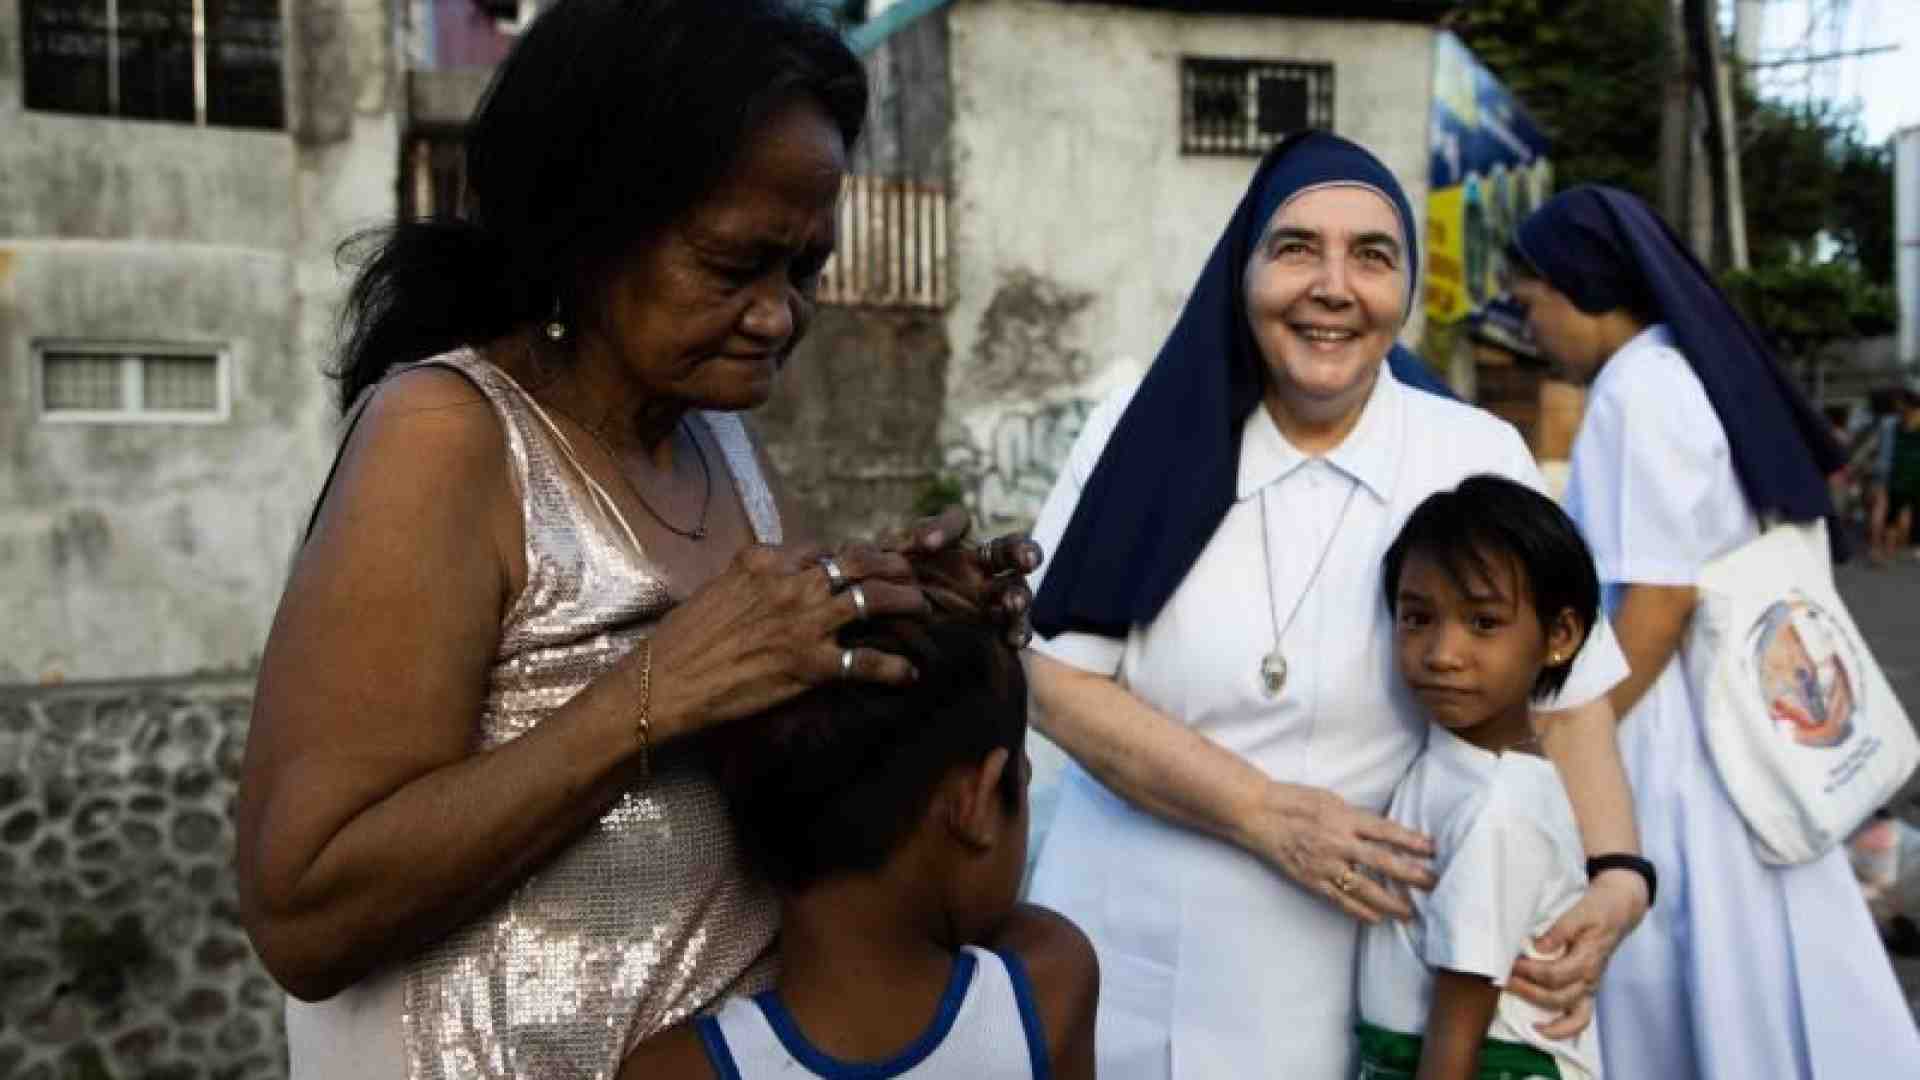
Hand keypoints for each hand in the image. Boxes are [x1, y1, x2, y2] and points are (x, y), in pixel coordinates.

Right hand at [646, 542, 929, 736]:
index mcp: (764, 561)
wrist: (665, 683)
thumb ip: (754, 574)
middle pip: (858, 562)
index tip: (870, 563)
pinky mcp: (809, 665)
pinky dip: (894, 668)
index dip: (852, 555)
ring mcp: (802, 623)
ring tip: (923, 609)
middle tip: (911, 573)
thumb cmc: (684, 640)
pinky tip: (910, 674)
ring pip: (872, 599)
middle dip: (892, 565)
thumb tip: (777, 568)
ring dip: (906, 602)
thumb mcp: (718, 588)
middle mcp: (788, 584)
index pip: (823, 549)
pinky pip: (866, 661)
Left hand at [879, 505, 1042, 647]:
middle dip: (1020, 551)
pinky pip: (1015, 627)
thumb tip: (909, 545)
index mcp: (948, 547)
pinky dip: (1017, 630)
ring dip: (1018, 594)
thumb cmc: (881, 606)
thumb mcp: (879, 579)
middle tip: (1027, 559)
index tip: (925, 546)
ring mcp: (990, 599)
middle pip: (1005, 550)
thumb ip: (890, 557)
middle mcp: (975, 568)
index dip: (944, 528)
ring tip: (1013, 604)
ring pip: (1015, 588)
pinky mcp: (997, 630)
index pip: (955, 523)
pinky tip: (1014, 640)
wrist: (889, 652)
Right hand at [1250, 783, 1435, 923]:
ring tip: (1410, 912)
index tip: (1433, 849)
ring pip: (1365, 887)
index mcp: (1345, 818)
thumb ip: (1356, 817)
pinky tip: (1377, 919)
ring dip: (1391, 902)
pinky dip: (1361, 910)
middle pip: (1383, 861)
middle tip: (1434, 884)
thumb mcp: (1331, 800)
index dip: (1412, 841)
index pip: (1387, 831)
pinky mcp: (1312, 880)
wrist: (1258, 814)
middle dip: (1412, 874)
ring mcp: (1325, 864)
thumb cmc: (1294, 801)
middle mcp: (1338, 842)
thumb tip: (1382, 831)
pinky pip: (1341, 899)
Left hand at [1509, 869, 1648, 1037]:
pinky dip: (1561, 1030)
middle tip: (1504, 978)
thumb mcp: (1579, 912)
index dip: (1529, 971)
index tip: (1510, 963)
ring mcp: (1590, 988)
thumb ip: (1560, 930)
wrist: (1618, 913)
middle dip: (1527, 990)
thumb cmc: (1598, 911)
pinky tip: (1540, 1030)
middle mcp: (1590, 979)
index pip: (1555, 974)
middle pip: (1557, 996)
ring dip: (1539, 1008)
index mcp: (1589, 959)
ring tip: (1514, 996)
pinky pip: (1578, 1020)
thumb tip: (1539, 947)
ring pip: (1568, 1014)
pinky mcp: (1587, 991)